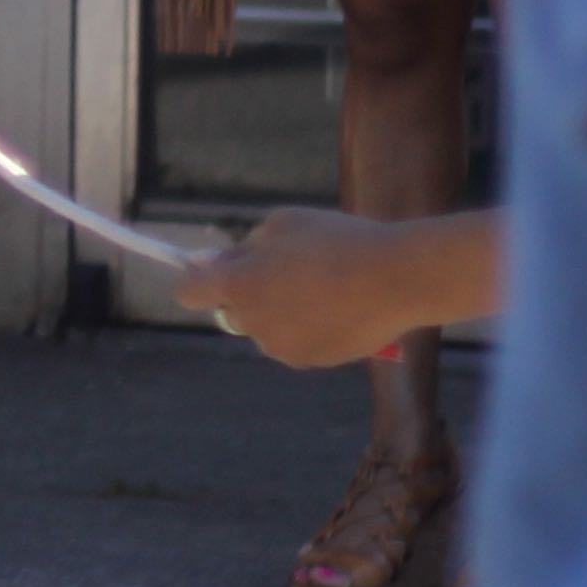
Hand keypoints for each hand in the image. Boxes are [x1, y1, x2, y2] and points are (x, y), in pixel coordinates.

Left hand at [184, 206, 488, 371]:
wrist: (396, 279)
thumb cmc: (338, 241)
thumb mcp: (284, 225)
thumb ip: (244, 247)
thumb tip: (212, 263)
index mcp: (237, 284)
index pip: (190, 291)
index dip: (198, 281)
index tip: (212, 272)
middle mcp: (251, 320)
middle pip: (228, 314)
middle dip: (243, 297)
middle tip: (277, 275)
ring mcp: (279, 345)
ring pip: (264, 330)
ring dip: (277, 314)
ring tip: (317, 289)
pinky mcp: (308, 361)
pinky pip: (293, 344)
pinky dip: (304, 331)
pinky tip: (334, 310)